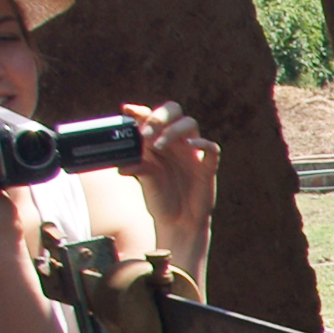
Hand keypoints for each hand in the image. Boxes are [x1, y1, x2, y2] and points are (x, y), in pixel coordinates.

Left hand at [121, 99, 214, 251]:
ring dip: (173, 129)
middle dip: (160, 115)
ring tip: (159, 145)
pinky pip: (211, 147)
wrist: (179, 222)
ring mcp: (192, 152)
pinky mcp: (207, 166)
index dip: (140, 111)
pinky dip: (203, 142)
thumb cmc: (160, 199)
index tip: (127, 110)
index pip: (150, 116)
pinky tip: (191, 145)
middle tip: (146, 132)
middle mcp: (175, 142)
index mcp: (157, 141)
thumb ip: (137, 168)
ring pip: (190, 124)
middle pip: (173, 111)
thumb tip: (122, 166)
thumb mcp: (145, 182)